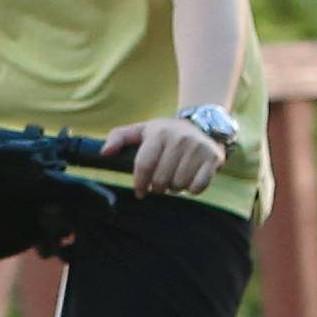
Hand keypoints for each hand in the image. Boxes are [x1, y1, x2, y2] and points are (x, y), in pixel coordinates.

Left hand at [94, 117, 226, 199]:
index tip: (140, 191)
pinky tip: (189, 178)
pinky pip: (197, 187)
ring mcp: (198, 148)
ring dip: (174, 187)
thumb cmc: (166, 133)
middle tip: (160, 183)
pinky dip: (191, 189)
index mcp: (159, 132)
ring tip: (175, 177)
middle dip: (158, 187)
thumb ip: (119, 138)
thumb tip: (104, 153)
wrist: (204, 125)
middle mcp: (179, 139)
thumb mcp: (142, 130)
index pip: (144, 165)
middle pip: (161, 179)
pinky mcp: (212, 158)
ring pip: (179, 185)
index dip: (140, 183)